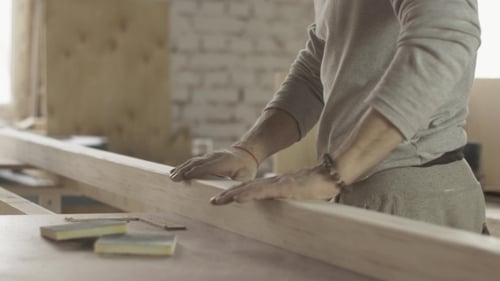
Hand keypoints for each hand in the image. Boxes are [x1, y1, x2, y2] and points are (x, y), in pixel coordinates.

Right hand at [170, 147, 257, 181]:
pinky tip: (174, 172)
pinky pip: (192, 161)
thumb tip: (231, 197)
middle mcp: (214, 157)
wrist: (246, 152)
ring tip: (171, 177)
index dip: (197, 171)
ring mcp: (209, 156)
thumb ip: (237, 186)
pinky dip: (182, 166)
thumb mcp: (246, 178)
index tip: (186, 177)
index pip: (209, 166)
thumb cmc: (246, 168)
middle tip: (174, 179)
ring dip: (181, 168)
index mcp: (224, 162)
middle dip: (184, 170)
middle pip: (197, 163)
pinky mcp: (205, 157)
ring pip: (192, 161)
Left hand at [210, 163, 340, 204]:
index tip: (221, 199)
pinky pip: (264, 192)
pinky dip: (250, 194)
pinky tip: (239, 198)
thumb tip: (280, 204)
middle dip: (228, 195)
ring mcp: (279, 184)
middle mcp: (273, 182)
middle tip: (212, 201)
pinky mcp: (286, 187)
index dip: (235, 193)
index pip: (251, 188)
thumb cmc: (316, 185)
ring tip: (219, 200)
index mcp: (275, 184)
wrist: (331, 174)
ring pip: (252, 189)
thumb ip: (286, 196)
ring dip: (234, 194)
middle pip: (247, 188)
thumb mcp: (296, 193)